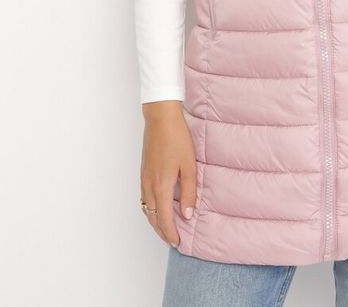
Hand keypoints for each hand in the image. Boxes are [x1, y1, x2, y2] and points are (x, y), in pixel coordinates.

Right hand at [140, 101, 196, 247]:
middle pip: (152, 217)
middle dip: (161, 231)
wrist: (160, 119)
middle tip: (173, 240)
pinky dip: (150, 209)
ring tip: (166, 228)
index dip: (170, 233)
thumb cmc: (177, 139)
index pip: (163, 219)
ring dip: (155, 221)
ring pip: (146, 208)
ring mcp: (144, 178)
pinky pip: (144, 198)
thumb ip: (189, 192)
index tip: (178, 242)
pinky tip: (159, 207)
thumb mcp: (189, 166)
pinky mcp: (143, 172)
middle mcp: (149, 185)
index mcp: (161, 186)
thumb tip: (187, 214)